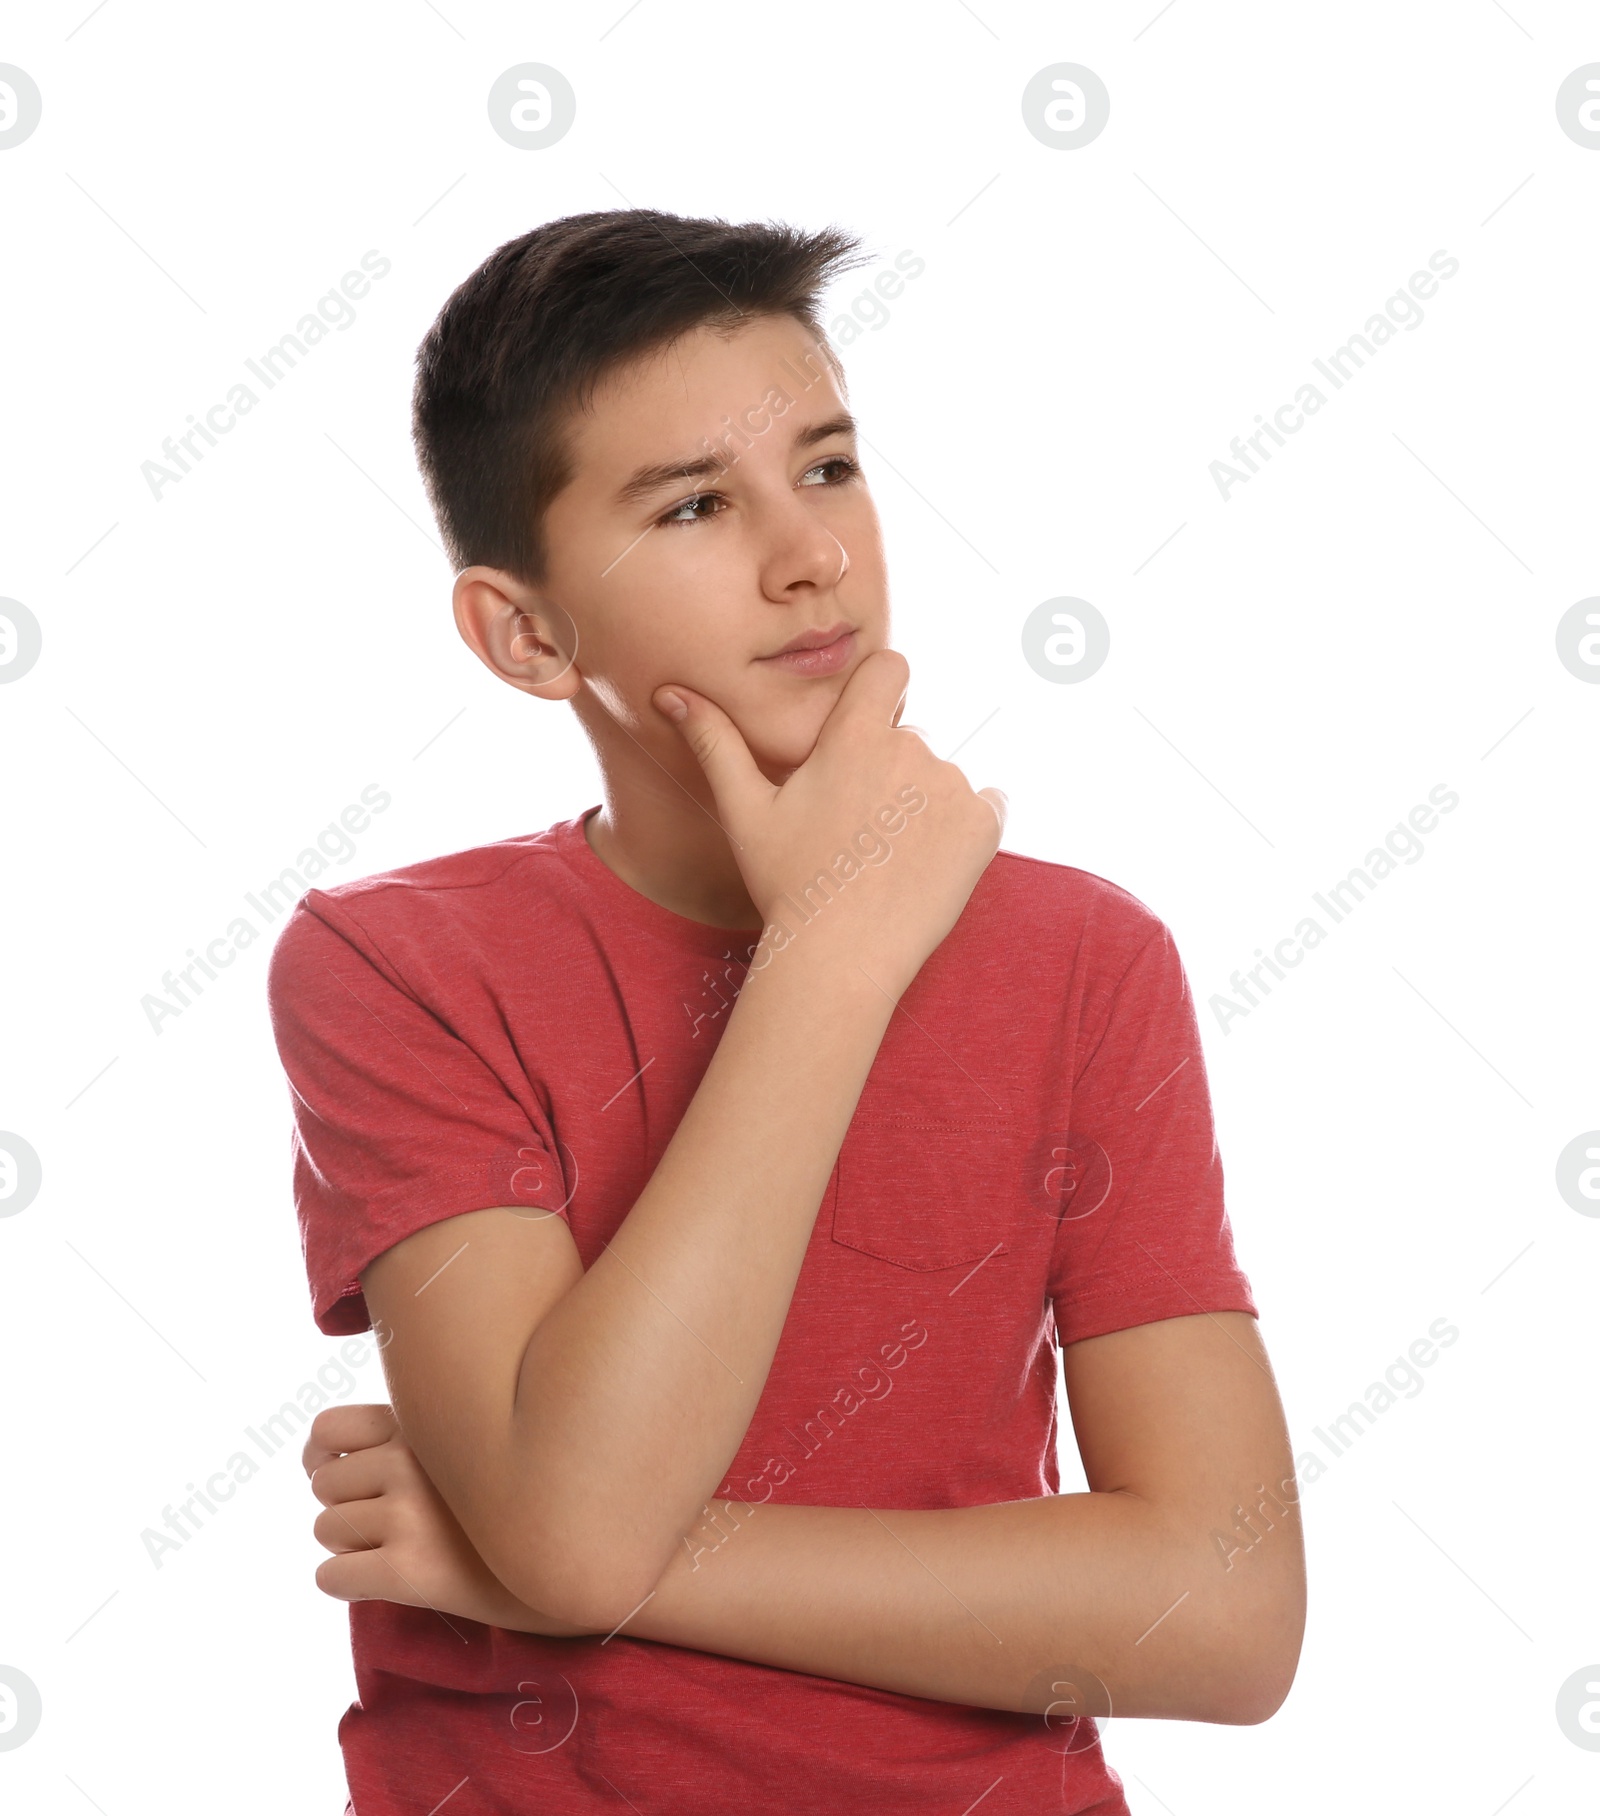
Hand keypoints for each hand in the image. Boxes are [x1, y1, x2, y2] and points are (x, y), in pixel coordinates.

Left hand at [302, 1403, 594, 1637]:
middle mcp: (411, 1463)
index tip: (337, 1474)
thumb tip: (321, 1456)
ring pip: (326, 1529)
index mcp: (424, 1426)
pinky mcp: (410, 1571)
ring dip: (347, 1545)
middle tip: (386, 1523)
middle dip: (344, 1505)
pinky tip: (382, 1581)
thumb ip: (413, 1436)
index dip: (322, 1455)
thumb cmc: (518, 1502)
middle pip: (324, 1485)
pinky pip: (332, 1577)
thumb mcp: (471, 1445)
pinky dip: (344, 1582)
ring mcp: (409, 1516)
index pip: (328, 1428)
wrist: (573, 1561)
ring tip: (394, 1549)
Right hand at [654, 648, 1005, 996]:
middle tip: (857, 831)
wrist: (840, 956)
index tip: (868, 728)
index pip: (890, 669)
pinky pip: (985, 807)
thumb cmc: (787, 883)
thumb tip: (670, 693)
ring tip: (887, 858)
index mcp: (853, 736)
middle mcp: (910, 750)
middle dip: (888, 773)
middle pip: (908, 738)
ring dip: (922, 805)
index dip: (881, 691)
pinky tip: (926, 863)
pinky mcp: (983, 826)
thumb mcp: (745, 810)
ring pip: (940, 778)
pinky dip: (963, 829)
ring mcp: (952, 787)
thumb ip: (715, 742)